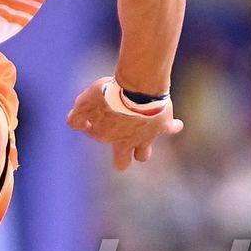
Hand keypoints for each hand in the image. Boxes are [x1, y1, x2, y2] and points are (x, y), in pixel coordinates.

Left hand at [66, 77, 183, 170]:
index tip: (93, 115)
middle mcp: (128, 142)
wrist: (138, 89)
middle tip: (121, 144)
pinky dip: (173, 127)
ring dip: (143, 147)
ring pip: (144, 153)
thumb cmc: (108, 95)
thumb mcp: (84, 103)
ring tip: (144, 135)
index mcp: (109, 138)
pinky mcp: (163, 126)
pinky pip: (171, 128)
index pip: (98, 138)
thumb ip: (76, 117)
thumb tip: (73, 124)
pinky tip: (176, 125)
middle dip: (122, 156)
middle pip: (124, 161)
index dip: (92, 127)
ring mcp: (147, 136)